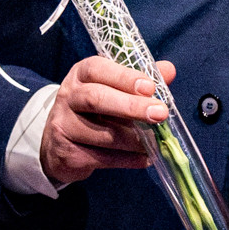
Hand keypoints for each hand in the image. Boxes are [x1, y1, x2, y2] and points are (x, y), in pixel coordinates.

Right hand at [39, 56, 172, 187]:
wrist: (59, 145)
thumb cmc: (94, 111)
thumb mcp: (112, 90)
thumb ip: (139, 81)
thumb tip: (169, 70)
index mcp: (81, 75)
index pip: (98, 69)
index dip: (124, 77)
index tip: (150, 87)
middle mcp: (69, 97)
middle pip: (96, 99)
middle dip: (131, 107)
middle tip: (160, 114)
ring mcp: (64, 126)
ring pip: (103, 133)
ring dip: (135, 139)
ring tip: (156, 142)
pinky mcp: (68, 153)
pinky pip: (103, 158)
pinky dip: (129, 160)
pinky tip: (145, 158)